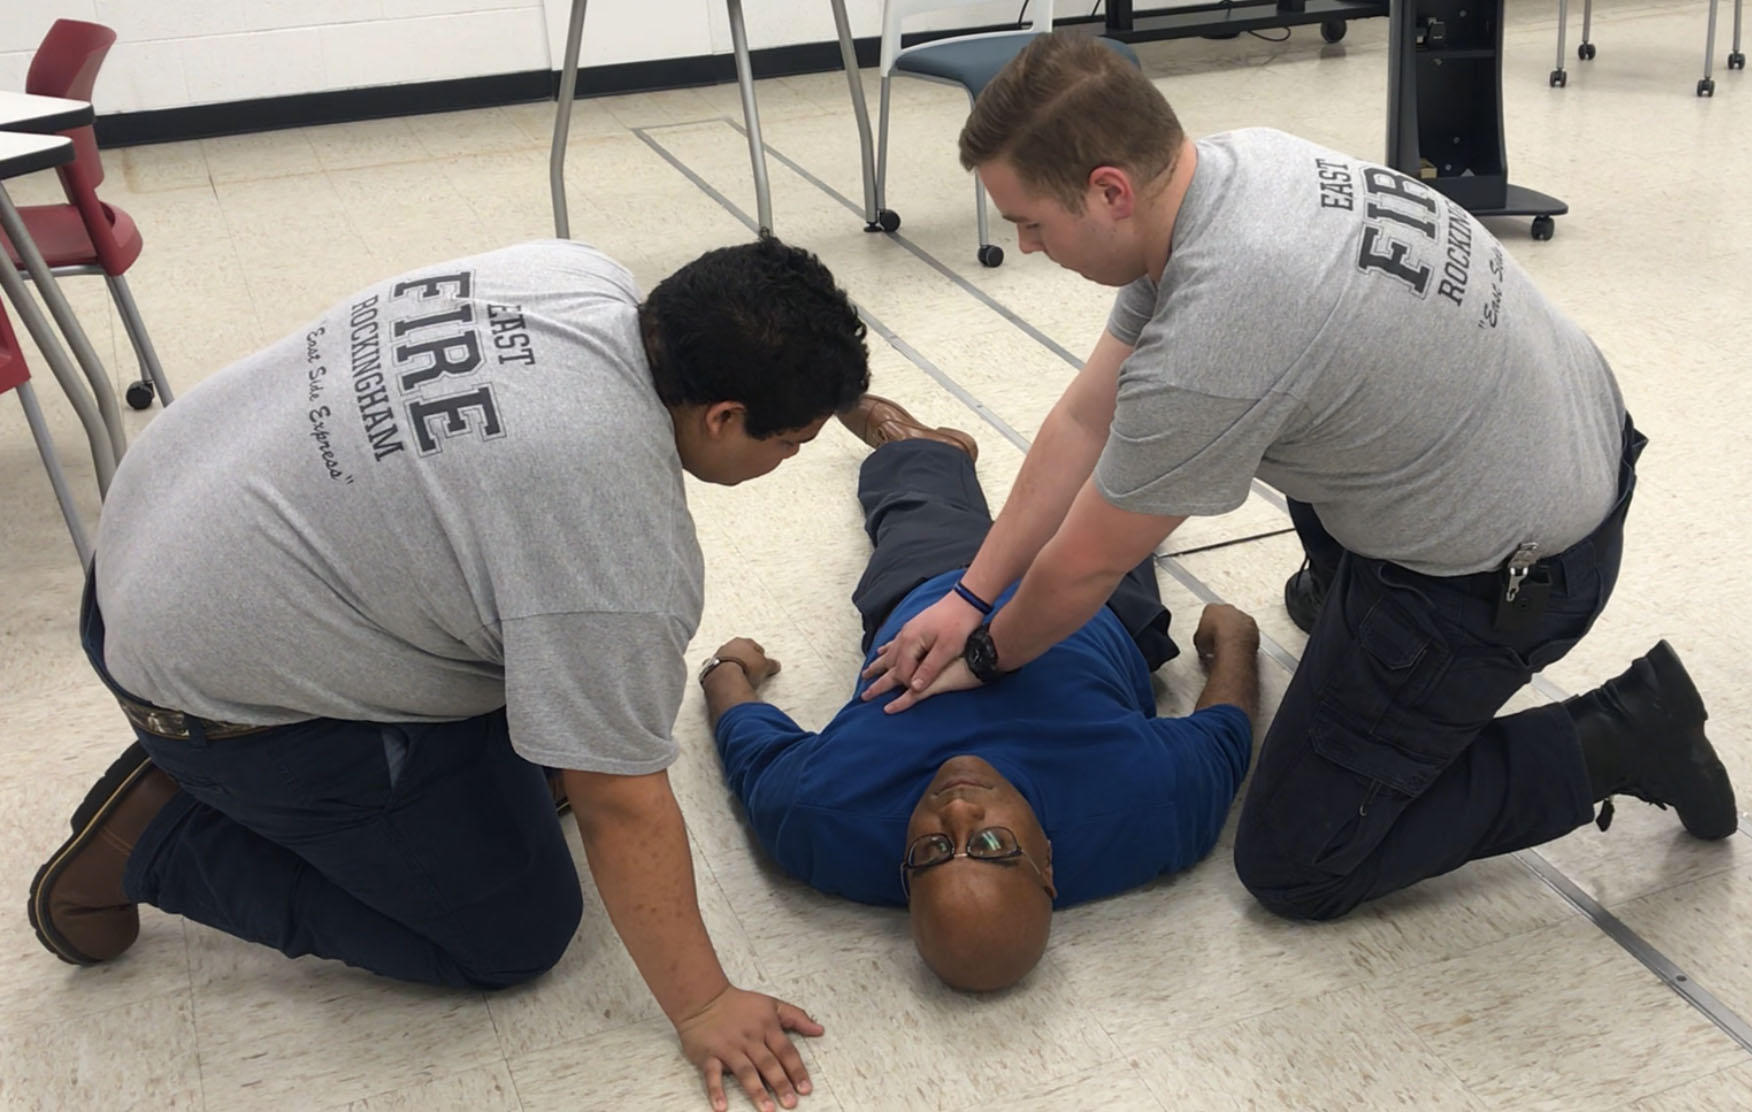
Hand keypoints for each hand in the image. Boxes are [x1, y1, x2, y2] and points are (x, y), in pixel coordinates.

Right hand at [675, 986, 823, 1111]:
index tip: (806, 1089)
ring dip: (756, 1091)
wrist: (703, 998)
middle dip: (780, 1084)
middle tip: (790, 1103)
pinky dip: (716, 1091)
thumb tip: (820, 1030)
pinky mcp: (709, 1055)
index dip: (796, 1070)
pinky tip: (722, 1107)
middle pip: (768, 1063)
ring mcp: (729, 1048)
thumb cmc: (739, 1004)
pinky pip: (712, 1075)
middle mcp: (749, 1039)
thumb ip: (797, 1017)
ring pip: (745, 1071)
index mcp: (766, 1027)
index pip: (786, 1051)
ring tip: (767, 1109)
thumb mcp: (771, 1004)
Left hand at [711, 638, 780, 689]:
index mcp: (742, 641)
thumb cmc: (746, 668)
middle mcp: (727, 646)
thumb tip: (776, 665)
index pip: (753, 645)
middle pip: (738, 651)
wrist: (725, 679)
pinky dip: (721, 675)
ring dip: (731, 666)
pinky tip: (726, 681)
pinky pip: (717, 671)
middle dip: (744, 658)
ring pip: (726, 659)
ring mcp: (716, 656)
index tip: (762, 661)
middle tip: (751, 668)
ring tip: (739, 676)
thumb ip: (771, 664)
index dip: (759, 654)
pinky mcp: (708, 669)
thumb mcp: (765, 666)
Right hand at [859, 593, 984, 705]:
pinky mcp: (914, 626)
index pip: (902, 671)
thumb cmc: (959, 624)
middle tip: (865, 694)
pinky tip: (881, 652)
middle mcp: (905, 636)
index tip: (915, 692)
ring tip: (866, 674)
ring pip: (889, 652)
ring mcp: (908, 630)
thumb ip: (929, 668)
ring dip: (878, 665)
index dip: (907, 684)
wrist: (965, 599)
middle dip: (878, 678)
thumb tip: (914, 687)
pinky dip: (886, 650)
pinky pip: (894, 642)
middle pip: (889, 662)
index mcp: (911, 642)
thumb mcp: (947, 649)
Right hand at [1192, 603, 1258, 667]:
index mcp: (1212, 608)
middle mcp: (1228, 609)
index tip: (1207, 632)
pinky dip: (1245, 637)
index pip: (1208, 613)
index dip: (1207, 624)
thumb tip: (1201, 642)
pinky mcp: (1253, 626)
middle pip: (1225, 614)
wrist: (1232, 645)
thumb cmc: (1215, 639)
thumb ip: (1200, 636)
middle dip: (1223, 624)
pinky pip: (1249, 630)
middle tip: (1219, 637)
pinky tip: (1239, 646)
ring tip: (1230, 644)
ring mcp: (1242, 616)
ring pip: (1238, 621)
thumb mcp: (1197, 639)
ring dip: (1235, 630)